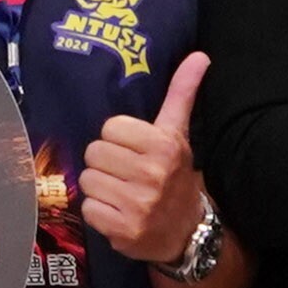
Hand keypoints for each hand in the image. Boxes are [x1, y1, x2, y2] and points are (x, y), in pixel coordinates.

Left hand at [80, 51, 214, 258]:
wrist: (186, 232)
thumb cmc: (175, 176)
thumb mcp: (178, 134)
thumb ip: (182, 93)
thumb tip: (200, 55)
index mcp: (164, 145)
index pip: (110, 128)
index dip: (118, 140)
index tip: (134, 151)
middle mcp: (152, 174)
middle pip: (94, 152)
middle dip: (106, 163)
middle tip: (125, 173)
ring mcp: (137, 205)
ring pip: (88, 180)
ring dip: (100, 188)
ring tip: (121, 193)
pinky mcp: (122, 230)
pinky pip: (88, 209)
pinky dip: (99, 213)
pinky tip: (118, 213)